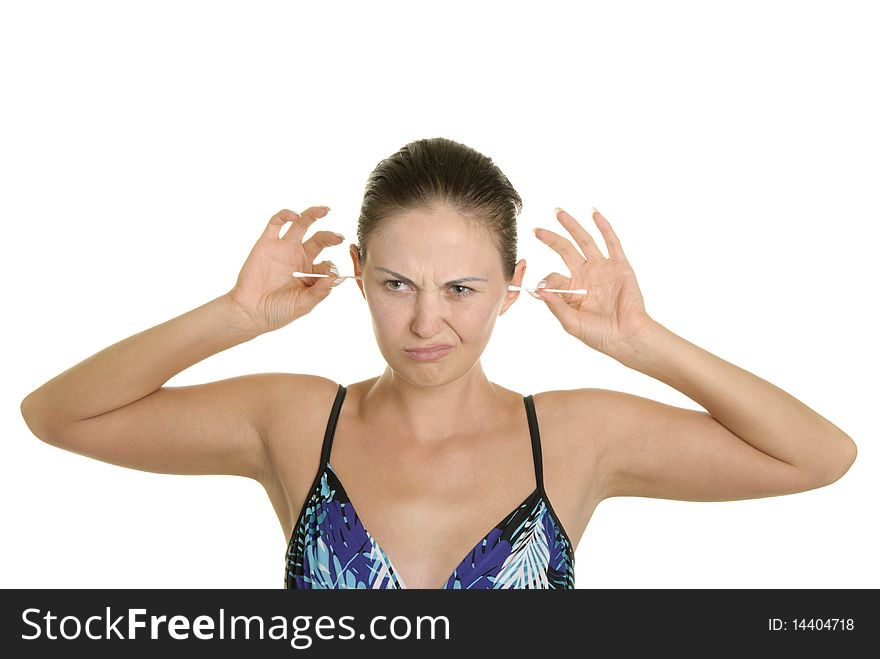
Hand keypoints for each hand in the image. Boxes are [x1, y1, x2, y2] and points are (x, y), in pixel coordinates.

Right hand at [227, 206, 344, 333]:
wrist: (250, 311)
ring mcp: (283, 249)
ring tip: (324, 210)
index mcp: (310, 273)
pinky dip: (285, 215)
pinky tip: (295, 215)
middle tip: (340, 238)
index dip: (331, 267)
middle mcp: (299, 258)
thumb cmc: (278, 311)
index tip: (331, 273)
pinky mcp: (266, 243)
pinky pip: (276, 223)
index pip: (327, 264)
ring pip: (301, 225)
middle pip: (319, 240)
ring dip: (313, 215)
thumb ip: (320, 291)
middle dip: (330, 237)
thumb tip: (338, 277)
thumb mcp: (304, 304)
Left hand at [532, 208, 655, 356]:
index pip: (553, 276)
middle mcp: (585, 276)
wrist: (626, 336)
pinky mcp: (619, 266)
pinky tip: (594, 214)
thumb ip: (555, 305)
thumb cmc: (599, 334)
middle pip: (565, 250)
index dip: (546, 280)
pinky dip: (604, 227)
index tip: (543, 287)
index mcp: (572, 290)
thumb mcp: (571, 322)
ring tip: (558, 213)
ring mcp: (602, 269)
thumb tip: (537, 289)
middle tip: (536, 230)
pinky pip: (611, 242)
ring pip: (584, 241)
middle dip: (551, 239)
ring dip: (572, 226)